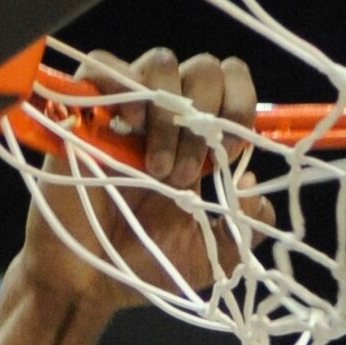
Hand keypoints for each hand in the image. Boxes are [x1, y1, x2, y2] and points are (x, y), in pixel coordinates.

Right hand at [17, 46, 272, 317]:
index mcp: (200, 141)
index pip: (231, 85)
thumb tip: (259, 191)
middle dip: (207, 118)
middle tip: (187, 175)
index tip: (231, 151)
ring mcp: (127, 111)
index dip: (241, 104)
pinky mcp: (85, 111)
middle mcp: (168, 118)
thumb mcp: (213, 255)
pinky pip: (102, 65)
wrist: (91, 281)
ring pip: (161, 63)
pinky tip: (130, 127)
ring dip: (169, 115)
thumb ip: (247, 228)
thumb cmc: (147, 264)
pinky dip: (122, 85)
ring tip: (158, 170)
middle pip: (204, 68)